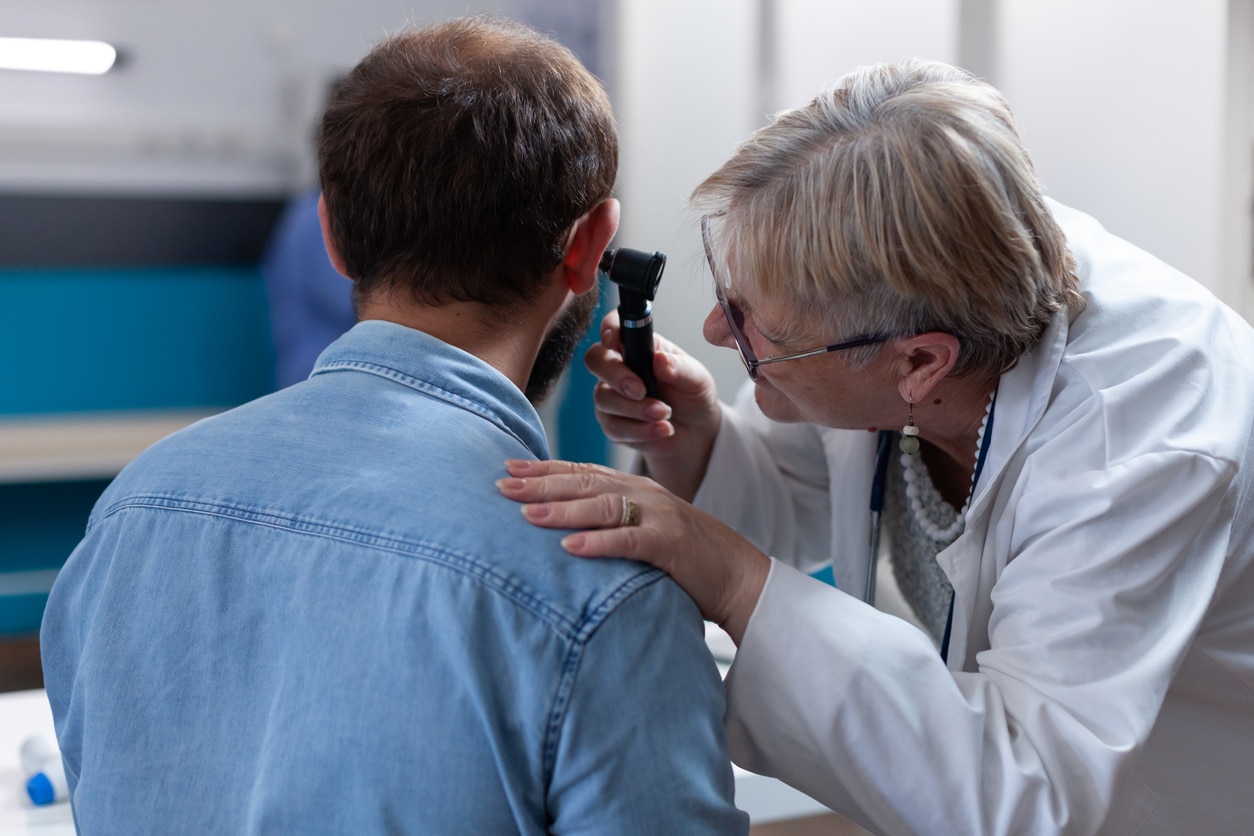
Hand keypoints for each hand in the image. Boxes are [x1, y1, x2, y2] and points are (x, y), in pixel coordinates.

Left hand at [496, 458, 769, 643]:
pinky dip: (598, 543)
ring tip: (527, 514)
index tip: (507, 468)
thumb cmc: (687, 558)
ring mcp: (659, 516)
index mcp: (636, 488)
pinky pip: (629, 541)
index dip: (545, 469)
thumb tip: (562, 530)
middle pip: (585, 483)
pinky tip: (571, 547)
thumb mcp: (645, 531)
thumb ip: (611, 523)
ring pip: (603, 506)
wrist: (739, 576)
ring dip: (562, 509)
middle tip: (502, 486)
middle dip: (541, 483)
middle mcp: (644, 494)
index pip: (583, 472)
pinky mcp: (670, 544)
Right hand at [587, 311, 721, 500]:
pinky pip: (615, 427)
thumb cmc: (693, 395)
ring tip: (665, 414)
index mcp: (638, 345)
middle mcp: (620, 366)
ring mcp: (612, 395)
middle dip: (616, 375)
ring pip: (604, 398)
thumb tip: (659, 360)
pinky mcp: (612, 423)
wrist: (695, 431)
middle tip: (640, 390)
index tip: (615, 341)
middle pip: (595, 360)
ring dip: (636, 409)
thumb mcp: (696, 378)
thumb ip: (679, 368)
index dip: (609, 328)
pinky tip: (663, 430)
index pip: (614, 326)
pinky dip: (640, 431)